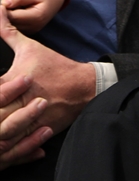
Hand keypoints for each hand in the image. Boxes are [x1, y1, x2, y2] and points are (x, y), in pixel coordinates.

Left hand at [0, 7, 96, 169]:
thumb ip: (8, 33)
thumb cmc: (56, 66)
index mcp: (16, 79)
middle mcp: (21, 100)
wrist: (86, 86)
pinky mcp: (38, 129)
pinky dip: (8, 147)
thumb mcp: (32, 47)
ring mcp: (30, 117)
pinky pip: (17, 143)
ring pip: (3, 131)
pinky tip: (0, 144)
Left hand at [2, 0, 66, 32]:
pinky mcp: (28, 32)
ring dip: (7, 17)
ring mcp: (31, 31)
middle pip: (9, 23)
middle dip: (4, 14)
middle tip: (8, 3)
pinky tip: (16, 14)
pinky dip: (11, 20)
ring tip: (14, 8)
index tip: (3, 2)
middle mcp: (34, 27)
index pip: (12, 16)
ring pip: (10, 26)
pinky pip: (13, 27)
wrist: (56, 0)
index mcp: (36, 17)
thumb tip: (3, 4)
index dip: (3, 10)